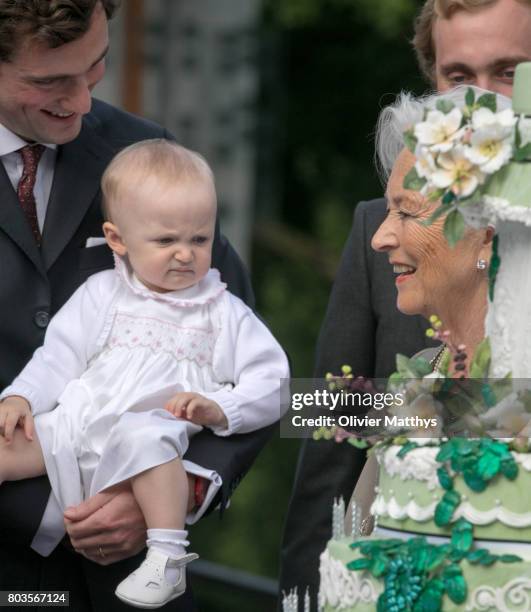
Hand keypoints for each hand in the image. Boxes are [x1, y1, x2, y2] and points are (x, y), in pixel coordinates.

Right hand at [0, 396, 33, 441]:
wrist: (15, 402)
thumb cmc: (22, 412)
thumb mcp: (29, 418)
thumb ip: (29, 428)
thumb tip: (30, 439)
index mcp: (14, 410)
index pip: (9, 423)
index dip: (8, 433)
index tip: (9, 442)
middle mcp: (4, 409)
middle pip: (0, 424)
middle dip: (3, 432)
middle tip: (7, 437)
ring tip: (4, 432)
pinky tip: (1, 430)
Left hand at [63, 476, 197, 564]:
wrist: (161, 504)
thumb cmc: (135, 493)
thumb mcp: (112, 491)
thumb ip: (88, 505)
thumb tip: (68, 514)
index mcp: (107, 519)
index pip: (76, 529)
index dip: (69, 523)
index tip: (71, 516)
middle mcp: (112, 537)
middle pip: (80, 542)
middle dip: (73, 533)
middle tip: (76, 523)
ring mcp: (121, 547)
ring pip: (89, 552)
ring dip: (82, 543)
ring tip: (84, 533)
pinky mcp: (127, 553)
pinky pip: (102, 560)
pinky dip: (93, 554)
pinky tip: (93, 545)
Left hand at [165, 392, 227, 427]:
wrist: (215, 415)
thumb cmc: (200, 415)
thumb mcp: (187, 415)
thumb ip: (179, 414)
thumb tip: (168, 417)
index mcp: (185, 398)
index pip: (173, 399)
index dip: (168, 406)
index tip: (167, 414)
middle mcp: (190, 396)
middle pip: (177, 397)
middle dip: (172, 406)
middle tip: (172, 415)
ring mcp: (197, 398)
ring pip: (185, 397)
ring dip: (179, 406)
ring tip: (178, 415)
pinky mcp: (203, 402)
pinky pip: (195, 403)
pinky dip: (190, 409)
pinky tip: (189, 417)